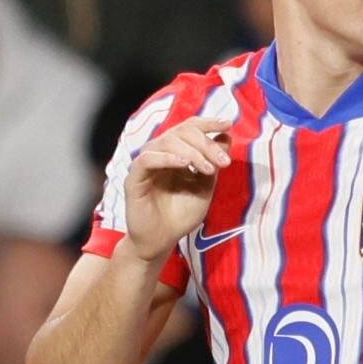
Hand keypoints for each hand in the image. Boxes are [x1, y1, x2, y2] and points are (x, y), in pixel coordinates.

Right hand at [121, 116, 230, 263]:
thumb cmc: (181, 216)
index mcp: (176, 152)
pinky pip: (148, 159)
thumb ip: (213, 164)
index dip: (208, 122)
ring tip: (208, 168)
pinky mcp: (134, 178)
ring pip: (166, 141)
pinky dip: (167, 158)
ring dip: (193, 152)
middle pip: (181, 131)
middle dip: (206, 143)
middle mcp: (159, 153)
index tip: (228, 124)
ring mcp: (146, 164)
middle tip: (223, 161)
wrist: (161, 241)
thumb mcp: (205, 188)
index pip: (189, 127)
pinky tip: (184, 164)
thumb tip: (226, 137)